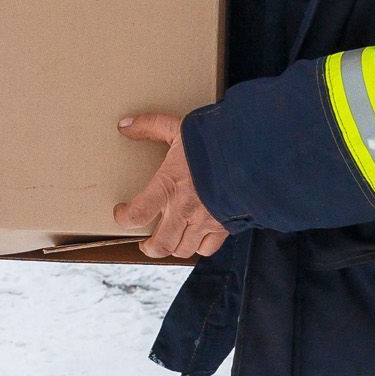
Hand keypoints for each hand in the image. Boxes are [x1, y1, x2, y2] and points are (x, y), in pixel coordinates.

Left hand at [116, 111, 229, 259]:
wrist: (253, 153)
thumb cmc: (214, 141)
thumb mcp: (178, 128)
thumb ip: (151, 126)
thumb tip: (125, 125)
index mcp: (168, 187)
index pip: (136, 215)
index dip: (124, 219)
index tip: (122, 212)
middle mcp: (184, 210)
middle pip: (159, 245)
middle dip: (149, 247)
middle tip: (146, 241)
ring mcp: (204, 222)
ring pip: (182, 250)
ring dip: (173, 247)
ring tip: (170, 239)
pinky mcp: (223, 227)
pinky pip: (207, 249)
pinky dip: (198, 247)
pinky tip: (195, 237)